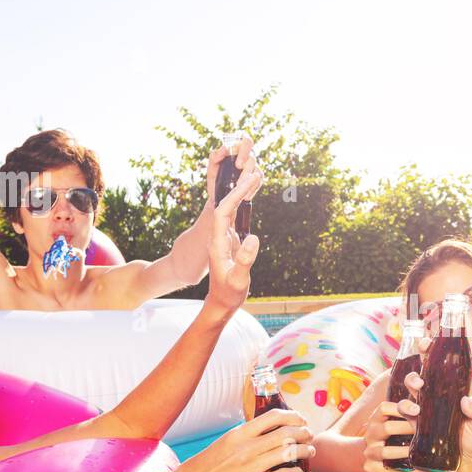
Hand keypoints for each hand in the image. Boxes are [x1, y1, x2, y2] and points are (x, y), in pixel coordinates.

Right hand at [174, 409, 313, 471]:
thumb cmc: (202, 470)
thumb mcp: (222, 445)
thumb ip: (242, 440)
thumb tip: (260, 437)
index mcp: (238, 434)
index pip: (273, 417)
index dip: (292, 416)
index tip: (301, 420)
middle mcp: (246, 448)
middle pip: (286, 433)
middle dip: (303, 433)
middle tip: (310, 436)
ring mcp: (250, 467)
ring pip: (288, 453)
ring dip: (304, 451)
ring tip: (310, 452)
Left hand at [202, 163, 261, 319]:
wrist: (222, 302)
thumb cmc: (229, 292)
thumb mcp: (238, 279)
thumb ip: (244, 259)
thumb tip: (254, 238)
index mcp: (218, 242)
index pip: (224, 212)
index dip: (234, 196)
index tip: (247, 182)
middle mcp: (219, 235)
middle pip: (226, 204)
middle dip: (238, 186)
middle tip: (251, 169)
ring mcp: (225, 236)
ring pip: (232, 207)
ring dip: (241, 191)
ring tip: (254, 173)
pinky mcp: (232, 239)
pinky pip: (237, 215)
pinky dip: (245, 202)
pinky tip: (252, 193)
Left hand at [205, 133, 260, 210]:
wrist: (217, 197)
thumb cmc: (215, 179)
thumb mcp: (211, 168)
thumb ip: (215, 156)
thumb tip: (224, 147)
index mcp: (236, 149)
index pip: (245, 140)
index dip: (245, 150)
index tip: (238, 164)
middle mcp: (246, 157)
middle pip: (252, 157)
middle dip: (247, 168)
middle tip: (238, 178)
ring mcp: (252, 168)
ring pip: (257, 171)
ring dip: (247, 181)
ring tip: (238, 189)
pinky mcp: (256, 179)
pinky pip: (259, 182)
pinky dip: (252, 189)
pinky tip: (245, 196)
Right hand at [362, 385, 424, 471]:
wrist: (365, 455)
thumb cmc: (390, 432)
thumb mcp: (392, 416)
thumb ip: (407, 404)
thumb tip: (422, 382)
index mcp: (377, 418)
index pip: (384, 407)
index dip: (400, 407)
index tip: (418, 410)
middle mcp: (371, 433)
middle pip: (387, 428)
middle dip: (408, 428)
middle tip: (428, 431)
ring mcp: (370, 452)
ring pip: (386, 452)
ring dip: (406, 451)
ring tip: (423, 452)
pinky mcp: (372, 470)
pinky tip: (421, 471)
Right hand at [399, 370, 471, 471]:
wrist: (461, 465)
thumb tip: (466, 400)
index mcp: (451, 395)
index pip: (439, 374)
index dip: (430, 361)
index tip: (425, 350)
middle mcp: (436, 400)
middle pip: (419, 381)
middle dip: (413, 378)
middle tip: (419, 383)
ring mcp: (425, 412)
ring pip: (410, 396)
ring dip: (408, 397)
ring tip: (416, 408)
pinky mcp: (417, 426)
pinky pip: (405, 414)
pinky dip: (404, 410)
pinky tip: (413, 414)